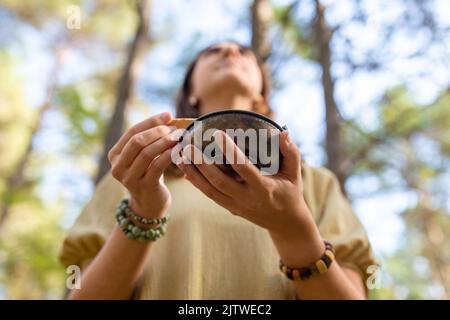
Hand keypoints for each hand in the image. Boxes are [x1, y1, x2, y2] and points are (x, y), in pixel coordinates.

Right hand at [108, 112, 177, 218]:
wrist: (150, 203)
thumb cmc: (150, 173)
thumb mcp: (145, 155)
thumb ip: (150, 138)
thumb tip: (168, 117)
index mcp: (115, 154)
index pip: (132, 132)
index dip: (151, 122)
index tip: (169, 115)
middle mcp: (117, 166)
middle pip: (137, 141)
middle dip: (158, 132)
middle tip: (175, 128)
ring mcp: (129, 178)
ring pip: (147, 153)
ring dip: (165, 142)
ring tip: (179, 136)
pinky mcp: (143, 186)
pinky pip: (157, 166)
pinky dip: (169, 155)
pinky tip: (180, 149)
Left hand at [176, 130, 324, 265]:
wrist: (286, 223)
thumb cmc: (290, 192)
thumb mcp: (295, 173)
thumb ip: (291, 152)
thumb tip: (282, 132)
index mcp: (263, 188)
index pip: (244, 169)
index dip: (230, 152)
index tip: (217, 134)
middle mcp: (247, 199)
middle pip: (219, 182)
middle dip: (202, 165)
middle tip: (188, 146)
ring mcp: (236, 206)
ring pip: (210, 191)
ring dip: (193, 173)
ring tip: (180, 156)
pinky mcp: (230, 208)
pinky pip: (210, 195)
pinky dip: (197, 183)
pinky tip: (185, 170)